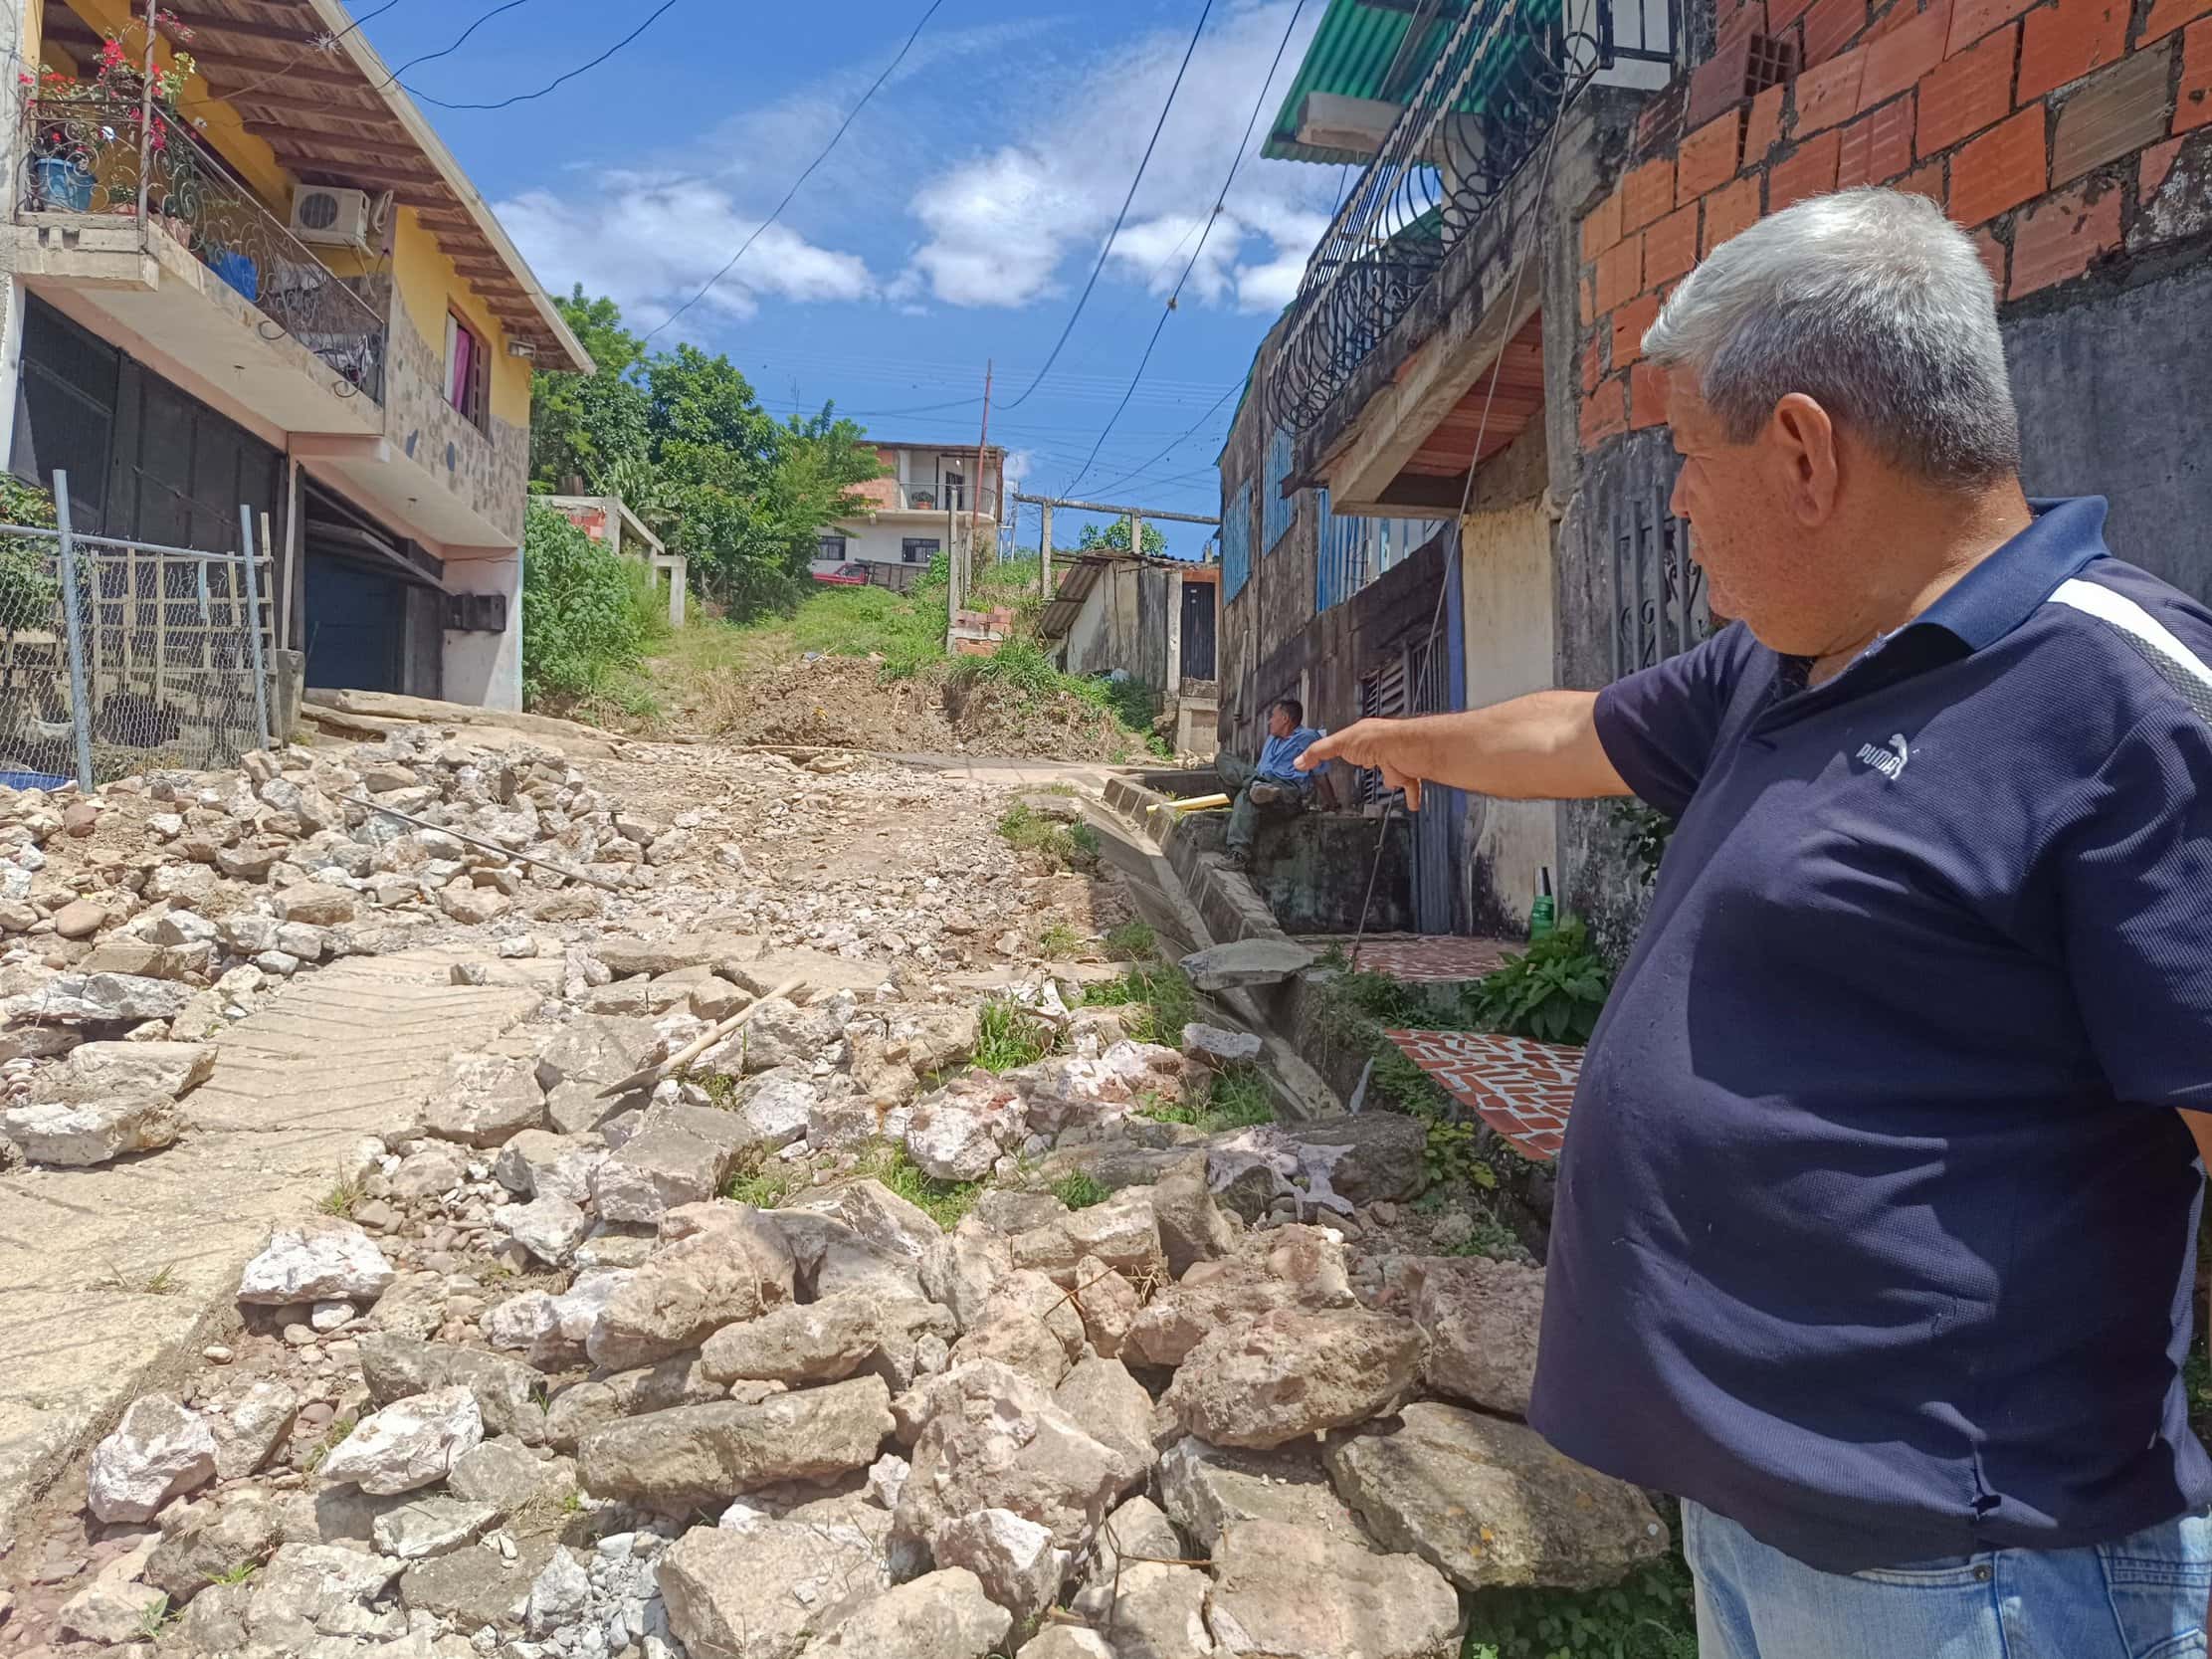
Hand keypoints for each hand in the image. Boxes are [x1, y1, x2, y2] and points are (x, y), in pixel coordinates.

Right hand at [1297, 718, 1427, 810]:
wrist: (1403, 748)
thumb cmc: (1376, 739)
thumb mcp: (1338, 744)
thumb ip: (1319, 752)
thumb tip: (1300, 761)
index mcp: (1365, 736)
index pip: (1354, 741)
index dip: (1349, 747)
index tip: (1345, 753)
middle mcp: (1384, 746)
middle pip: (1377, 755)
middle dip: (1373, 761)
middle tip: (1368, 766)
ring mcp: (1398, 760)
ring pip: (1395, 771)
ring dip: (1392, 779)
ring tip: (1388, 785)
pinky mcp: (1409, 774)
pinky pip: (1411, 788)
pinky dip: (1411, 796)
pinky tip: (1411, 804)